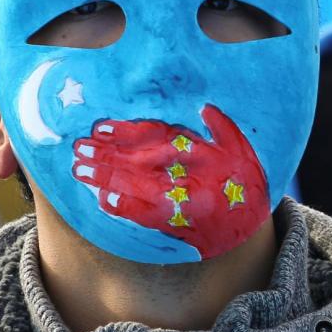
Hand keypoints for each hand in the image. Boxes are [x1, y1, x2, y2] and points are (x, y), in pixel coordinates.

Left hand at [72, 104, 269, 257]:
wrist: (254, 224)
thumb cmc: (246, 181)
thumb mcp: (240, 146)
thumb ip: (222, 126)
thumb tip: (204, 108)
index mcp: (198, 151)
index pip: (154, 137)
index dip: (125, 132)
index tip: (99, 128)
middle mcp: (186, 174)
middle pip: (137, 161)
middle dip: (105, 154)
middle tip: (77, 149)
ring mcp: (180, 200)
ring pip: (135, 186)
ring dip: (106, 178)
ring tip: (80, 170)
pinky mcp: (177, 223)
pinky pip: (145, 216)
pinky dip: (125, 208)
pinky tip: (103, 201)